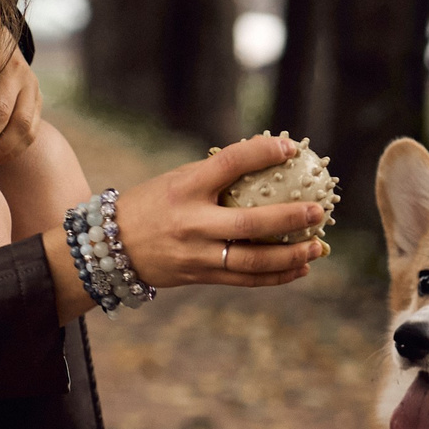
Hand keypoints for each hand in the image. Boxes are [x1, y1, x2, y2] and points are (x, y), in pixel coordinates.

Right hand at [113, 135, 328, 289]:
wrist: (109, 247)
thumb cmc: (151, 205)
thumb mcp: (177, 180)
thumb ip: (216, 174)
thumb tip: (266, 158)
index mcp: (185, 188)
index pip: (229, 163)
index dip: (261, 153)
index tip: (289, 148)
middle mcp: (192, 222)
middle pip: (249, 225)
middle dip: (289, 219)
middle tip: (318, 211)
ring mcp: (196, 254)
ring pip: (252, 261)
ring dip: (291, 255)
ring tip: (318, 247)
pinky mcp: (200, 276)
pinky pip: (245, 279)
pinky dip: (276, 276)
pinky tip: (299, 269)